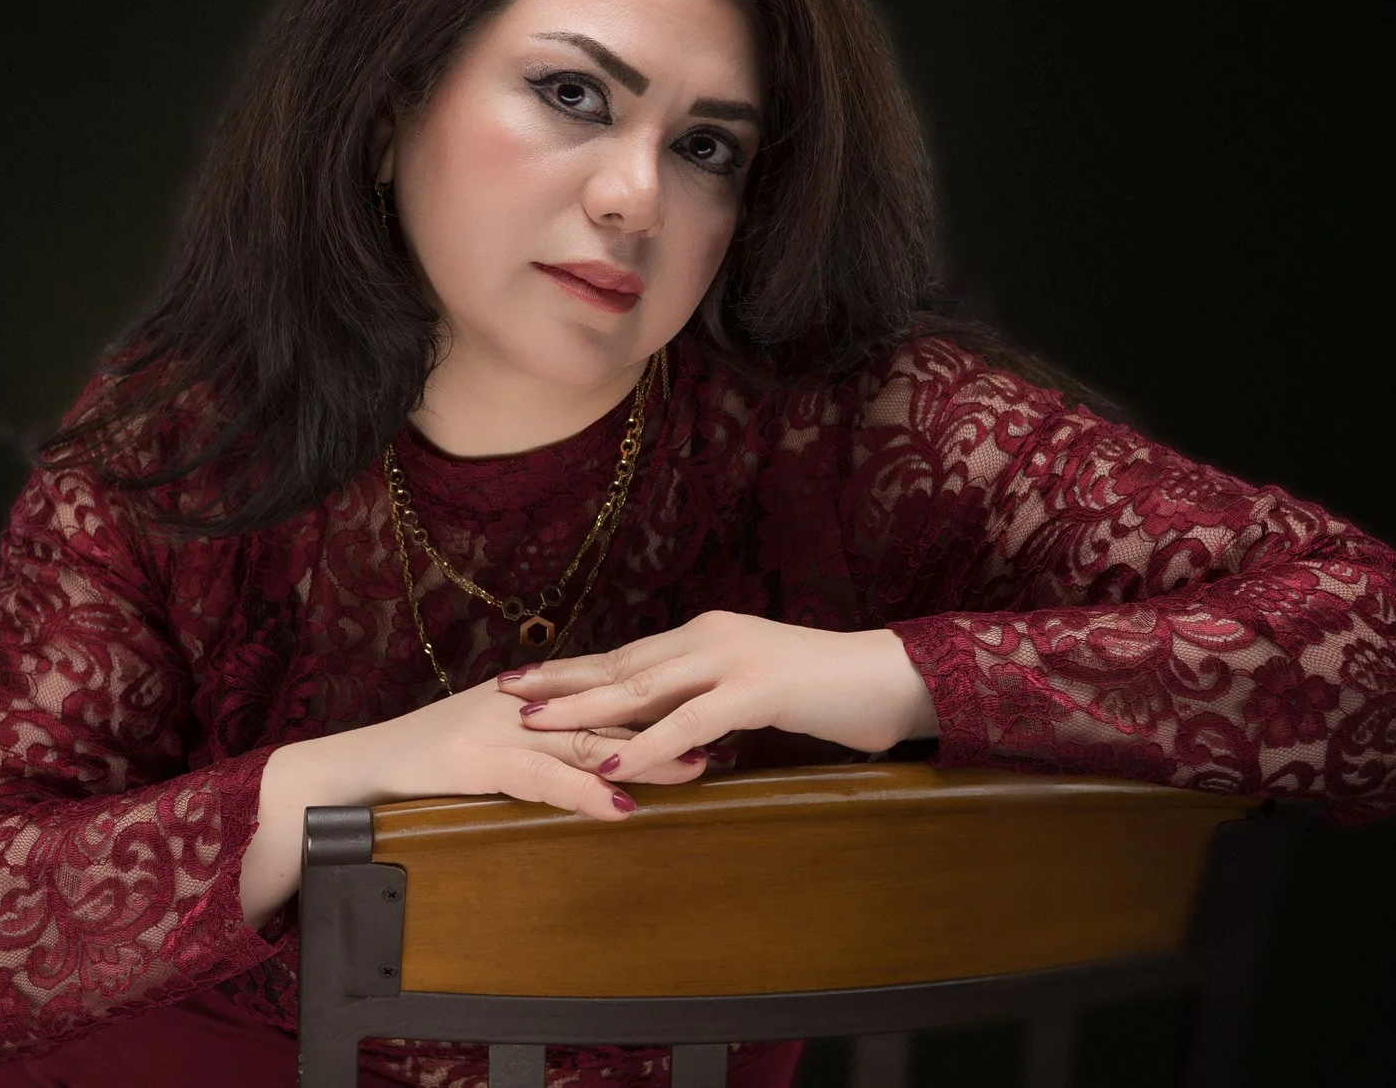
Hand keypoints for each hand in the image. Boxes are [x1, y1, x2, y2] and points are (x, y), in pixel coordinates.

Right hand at [362, 673, 711, 822]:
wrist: (353, 771)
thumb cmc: (420, 765)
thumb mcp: (487, 746)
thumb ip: (535, 745)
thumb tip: (587, 756)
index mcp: (527, 696)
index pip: (604, 692)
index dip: (660, 698)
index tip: (712, 705)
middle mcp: (521, 704)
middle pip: (609, 711)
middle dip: (671, 722)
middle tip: (727, 731)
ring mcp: (500, 730)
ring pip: (587, 741)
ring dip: (645, 757)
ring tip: (696, 767)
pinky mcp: (477, 761)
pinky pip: (543, 778)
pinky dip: (585, 793)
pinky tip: (620, 807)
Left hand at [497, 611, 937, 783]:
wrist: (892, 679)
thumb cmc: (830, 693)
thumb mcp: (758, 693)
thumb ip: (714, 702)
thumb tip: (677, 729)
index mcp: (707, 636)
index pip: (627, 654)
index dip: (574, 668)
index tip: (525, 678)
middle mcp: (710, 638)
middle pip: (619, 662)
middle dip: (559, 680)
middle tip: (503, 691)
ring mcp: (732, 659)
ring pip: (641, 686)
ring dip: (583, 707)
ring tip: (534, 722)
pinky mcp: (757, 689)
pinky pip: (688, 721)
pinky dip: (644, 742)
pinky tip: (609, 760)